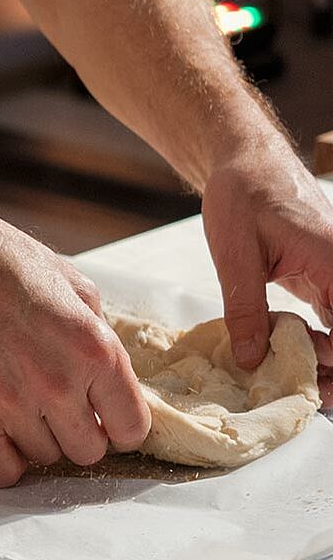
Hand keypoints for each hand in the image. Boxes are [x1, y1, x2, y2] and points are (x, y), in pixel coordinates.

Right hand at [0, 218, 152, 486]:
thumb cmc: (5, 265)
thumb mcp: (77, 287)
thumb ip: (99, 337)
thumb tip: (108, 377)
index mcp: (97, 351)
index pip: (132, 428)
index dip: (121, 425)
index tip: (106, 418)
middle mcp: (60, 385)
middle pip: (88, 452)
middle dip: (79, 432)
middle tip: (61, 409)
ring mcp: (13, 405)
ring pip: (45, 459)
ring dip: (39, 440)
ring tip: (23, 407)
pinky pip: (2, 472)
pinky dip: (6, 462)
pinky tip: (2, 437)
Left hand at [203, 152, 332, 404]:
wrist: (245, 161)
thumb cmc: (243, 195)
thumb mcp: (236, 256)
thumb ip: (246, 310)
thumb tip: (252, 360)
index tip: (316, 386)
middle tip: (309, 398)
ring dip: (326, 360)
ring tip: (301, 390)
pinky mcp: (322, 279)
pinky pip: (330, 319)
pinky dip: (315, 343)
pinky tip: (292, 364)